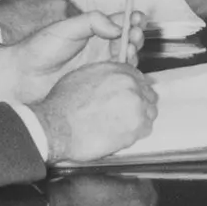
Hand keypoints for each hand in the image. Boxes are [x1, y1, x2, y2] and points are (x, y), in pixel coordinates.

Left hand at [0, 8, 131, 105]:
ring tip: (130, 47)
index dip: (131, 19)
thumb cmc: (39, 48)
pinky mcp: (97, 82)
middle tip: (135, 34)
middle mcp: (97, 46)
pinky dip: (127, 70)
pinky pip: (118, 76)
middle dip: (136, 35)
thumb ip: (92, 21)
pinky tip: (126, 65)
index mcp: (91, 30)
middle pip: (127, 39)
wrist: (23, 76)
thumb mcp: (66, 27)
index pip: (118, 22)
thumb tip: (117, 27)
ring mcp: (98, 65)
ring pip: (126, 57)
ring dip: (133, 51)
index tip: (138, 18)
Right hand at [34, 61, 159, 162]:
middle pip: (148, 94)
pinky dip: (136, 133)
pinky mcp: (136, 127)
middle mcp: (130, 85)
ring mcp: (136, 106)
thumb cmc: (63, 104)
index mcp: (118, 71)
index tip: (131, 97)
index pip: (139, 78)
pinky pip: (145, 130)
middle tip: (126, 113)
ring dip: (139, 119)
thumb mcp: (83, 76)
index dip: (135, 89)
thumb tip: (113, 81)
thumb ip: (105, 76)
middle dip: (140, 103)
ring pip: (149, 112)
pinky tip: (120, 134)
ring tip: (121, 125)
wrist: (57, 126)